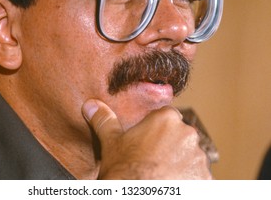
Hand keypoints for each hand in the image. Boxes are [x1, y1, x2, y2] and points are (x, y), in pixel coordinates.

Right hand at [82, 99, 211, 179]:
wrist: (136, 197)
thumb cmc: (123, 170)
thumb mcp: (110, 143)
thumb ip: (104, 120)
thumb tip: (91, 104)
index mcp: (166, 119)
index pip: (166, 117)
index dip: (155, 130)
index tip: (147, 142)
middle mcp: (187, 134)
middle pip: (179, 135)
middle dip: (169, 145)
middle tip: (152, 160)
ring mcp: (198, 158)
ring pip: (189, 156)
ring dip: (180, 163)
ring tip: (161, 175)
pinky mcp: (205, 179)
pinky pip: (197, 175)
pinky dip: (188, 180)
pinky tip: (171, 184)